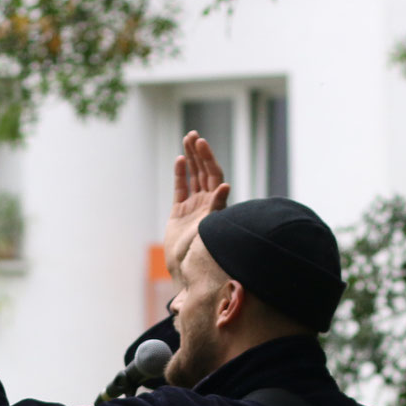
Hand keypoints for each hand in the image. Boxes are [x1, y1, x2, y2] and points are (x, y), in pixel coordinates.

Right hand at [162, 132, 230, 281]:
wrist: (186, 270)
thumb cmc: (200, 252)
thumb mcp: (209, 228)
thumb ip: (217, 207)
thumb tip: (226, 186)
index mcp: (215, 206)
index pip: (214, 176)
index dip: (209, 160)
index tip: (202, 145)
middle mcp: (206, 203)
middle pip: (204, 172)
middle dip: (200, 153)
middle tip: (193, 135)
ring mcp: (193, 206)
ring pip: (193, 177)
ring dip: (191, 158)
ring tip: (188, 139)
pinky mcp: (180, 212)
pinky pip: (181, 188)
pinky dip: (180, 174)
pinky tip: (181, 159)